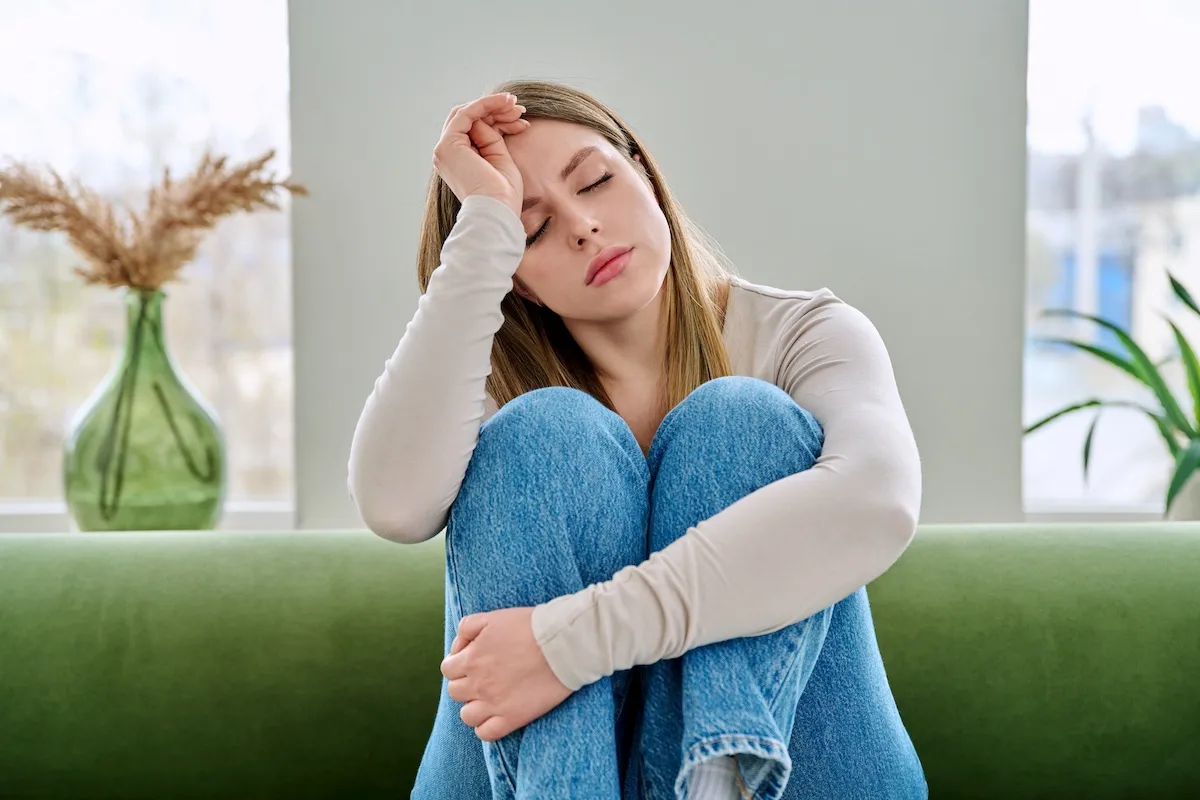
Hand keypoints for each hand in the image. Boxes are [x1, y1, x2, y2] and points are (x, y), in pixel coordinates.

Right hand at [432, 93, 530, 215]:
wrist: (497, 211)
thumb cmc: (503, 195)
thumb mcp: (500, 159)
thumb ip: (491, 138)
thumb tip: (489, 118)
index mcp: (459, 160)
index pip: (475, 129)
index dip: (498, 120)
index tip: (521, 119)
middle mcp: (448, 154)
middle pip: (470, 120)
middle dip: (496, 111)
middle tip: (519, 108)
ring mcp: (445, 149)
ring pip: (467, 114)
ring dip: (493, 106)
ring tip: (516, 106)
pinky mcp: (448, 145)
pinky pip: (466, 114)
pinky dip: (485, 104)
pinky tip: (505, 102)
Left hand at [440, 606, 572, 741]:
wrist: (562, 644)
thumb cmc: (530, 626)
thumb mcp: (493, 617)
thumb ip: (468, 627)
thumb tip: (458, 646)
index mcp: (471, 658)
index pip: (447, 669)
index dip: (459, 665)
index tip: (473, 661)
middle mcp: (477, 683)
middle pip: (455, 692)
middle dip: (466, 684)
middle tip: (485, 678)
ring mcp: (493, 703)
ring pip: (467, 715)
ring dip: (474, 707)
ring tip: (491, 698)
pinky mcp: (512, 718)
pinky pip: (485, 733)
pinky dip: (486, 727)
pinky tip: (498, 716)